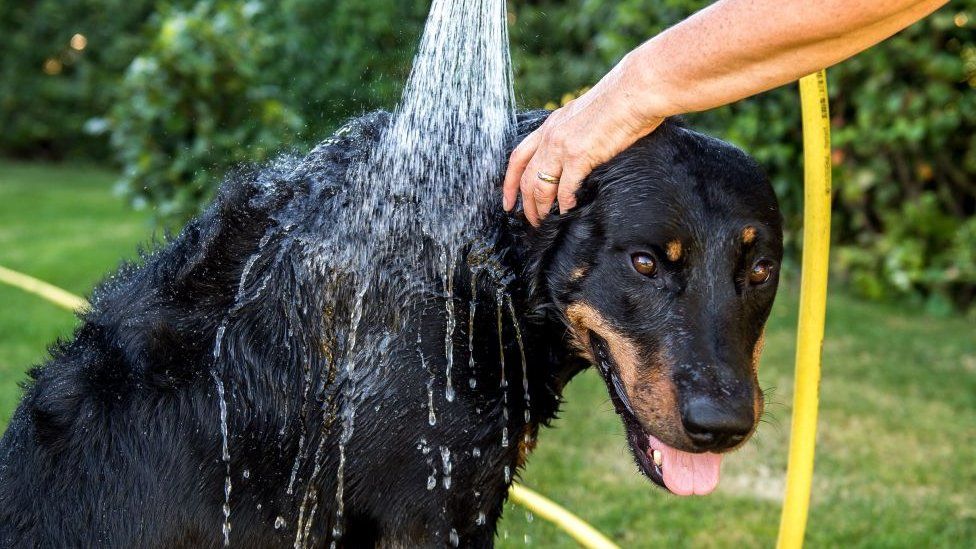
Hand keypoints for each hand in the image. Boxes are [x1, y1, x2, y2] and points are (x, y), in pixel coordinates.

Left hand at [502, 64, 665, 225]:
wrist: (636, 90)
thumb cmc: (620, 101)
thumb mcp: (584, 114)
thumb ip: (574, 133)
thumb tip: (578, 152)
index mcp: (550, 125)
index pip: (518, 157)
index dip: (509, 182)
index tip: (508, 200)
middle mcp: (550, 135)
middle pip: (526, 178)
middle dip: (525, 203)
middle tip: (531, 220)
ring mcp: (562, 146)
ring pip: (540, 186)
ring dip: (541, 209)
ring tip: (546, 222)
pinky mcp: (579, 155)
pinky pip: (565, 189)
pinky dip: (564, 205)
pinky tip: (567, 213)